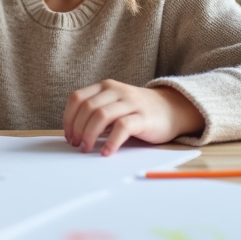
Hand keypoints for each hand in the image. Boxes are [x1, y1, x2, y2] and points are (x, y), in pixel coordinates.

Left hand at [62, 80, 204, 155]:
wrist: (171, 109)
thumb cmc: (137, 111)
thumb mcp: (114, 105)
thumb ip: (97, 114)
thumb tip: (74, 134)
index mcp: (105, 87)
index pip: (77, 98)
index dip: (68, 118)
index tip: (68, 135)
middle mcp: (116, 91)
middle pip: (87, 108)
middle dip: (77, 129)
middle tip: (77, 145)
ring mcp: (130, 102)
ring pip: (101, 115)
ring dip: (89, 135)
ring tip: (87, 149)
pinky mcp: (143, 117)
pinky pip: (122, 127)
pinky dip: (111, 142)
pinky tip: (106, 152)